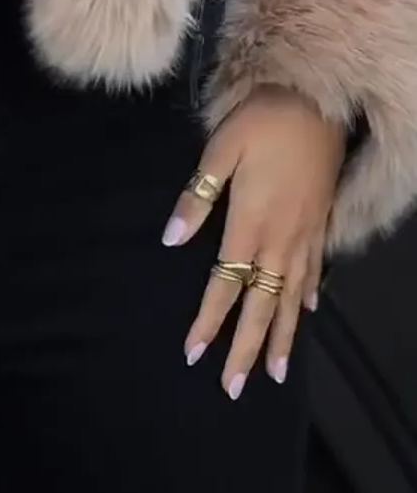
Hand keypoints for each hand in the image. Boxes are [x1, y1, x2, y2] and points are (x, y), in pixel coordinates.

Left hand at [162, 84, 346, 398]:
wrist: (318, 104)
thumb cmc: (261, 122)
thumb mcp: (219, 149)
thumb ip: (197, 196)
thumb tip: (171, 239)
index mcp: (250, 224)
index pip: (225, 285)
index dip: (210, 321)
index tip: (194, 353)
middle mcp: (280, 239)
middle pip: (262, 305)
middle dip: (248, 348)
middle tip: (234, 387)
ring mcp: (305, 234)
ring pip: (292, 298)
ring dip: (283, 337)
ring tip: (276, 374)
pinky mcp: (321, 223)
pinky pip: (315, 271)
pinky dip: (308, 297)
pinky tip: (305, 313)